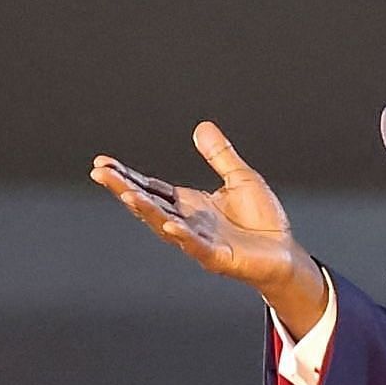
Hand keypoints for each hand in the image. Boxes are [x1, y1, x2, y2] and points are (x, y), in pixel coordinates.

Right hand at [88, 120, 311, 296]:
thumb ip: (220, 156)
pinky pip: (195, 246)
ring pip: (165, 224)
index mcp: (189, 204)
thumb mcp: (241, 178)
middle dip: (124, 188)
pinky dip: (181, 236)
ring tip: (126, 194)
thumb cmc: (262, 220)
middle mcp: (187, 221)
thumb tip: (202, 127)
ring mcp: (199, 240)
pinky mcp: (217, 257)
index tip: (103, 163)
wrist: (284, 253)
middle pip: (149, 203)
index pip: (151, 187)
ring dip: (146, 210)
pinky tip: (168, 225)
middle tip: (100, 173)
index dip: (127, 176)